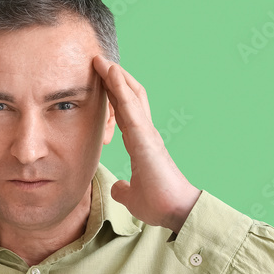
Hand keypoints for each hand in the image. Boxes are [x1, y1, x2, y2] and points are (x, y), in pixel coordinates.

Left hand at [92, 55, 200, 231]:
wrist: (175, 212)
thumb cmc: (158, 203)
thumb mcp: (132, 196)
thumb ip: (124, 188)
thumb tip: (118, 187)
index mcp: (141, 144)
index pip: (125, 113)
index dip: (113, 96)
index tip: (101, 81)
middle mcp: (146, 134)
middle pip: (129, 98)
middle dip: (114, 79)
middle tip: (99, 63)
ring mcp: (148, 133)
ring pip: (131, 96)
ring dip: (116, 77)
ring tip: (102, 61)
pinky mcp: (147, 138)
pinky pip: (132, 108)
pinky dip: (121, 89)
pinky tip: (112, 74)